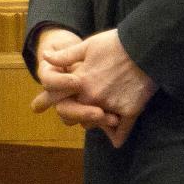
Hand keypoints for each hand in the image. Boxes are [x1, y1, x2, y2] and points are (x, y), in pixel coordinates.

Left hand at [33, 28, 155, 146]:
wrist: (147, 46)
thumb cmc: (116, 43)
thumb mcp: (88, 45)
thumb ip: (66, 56)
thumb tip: (45, 56)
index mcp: (80, 81)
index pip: (55, 96)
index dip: (45, 100)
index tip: (37, 106)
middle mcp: (93, 97)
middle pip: (72, 114)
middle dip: (69, 113)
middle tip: (71, 112)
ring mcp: (111, 105)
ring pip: (94, 123)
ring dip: (92, 121)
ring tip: (94, 116)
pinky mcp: (130, 111)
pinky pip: (120, 131)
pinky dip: (116, 135)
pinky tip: (114, 139)